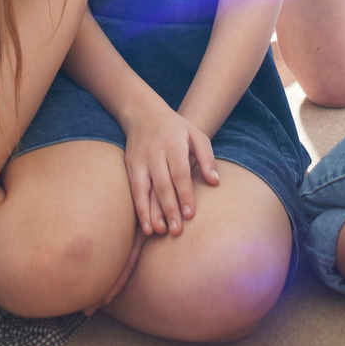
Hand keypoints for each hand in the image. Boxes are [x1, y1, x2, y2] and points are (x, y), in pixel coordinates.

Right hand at [119, 98, 219, 236]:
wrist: (143, 113)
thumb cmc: (177, 128)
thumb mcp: (197, 135)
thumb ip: (207, 158)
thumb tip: (214, 182)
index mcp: (173, 144)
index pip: (179, 173)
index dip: (185, 194)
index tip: (191, 214)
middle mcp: (154, 153)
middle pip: (162, 185)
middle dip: (169, 209)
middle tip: (178, 232)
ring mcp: (139, 160)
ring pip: (143, 190)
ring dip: (150, 213)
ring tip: (159, 233)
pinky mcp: (129, 166)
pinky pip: (134, 191)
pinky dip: (139, 209)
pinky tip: (146, 227)